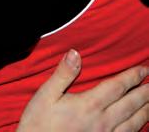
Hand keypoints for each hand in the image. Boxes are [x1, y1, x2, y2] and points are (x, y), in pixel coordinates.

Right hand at [18, 50, 148, 130]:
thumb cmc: (39, 121)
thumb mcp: (46, 94)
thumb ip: (63, 74)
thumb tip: (74, 53)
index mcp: (89, 104)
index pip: (117, 87)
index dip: (132, 77)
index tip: (143, 69)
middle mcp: (103, 121)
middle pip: (131, 104)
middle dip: (145, 93)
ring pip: (134, 122)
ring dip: (146, 110)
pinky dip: (138, 127)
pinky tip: (140, 124)